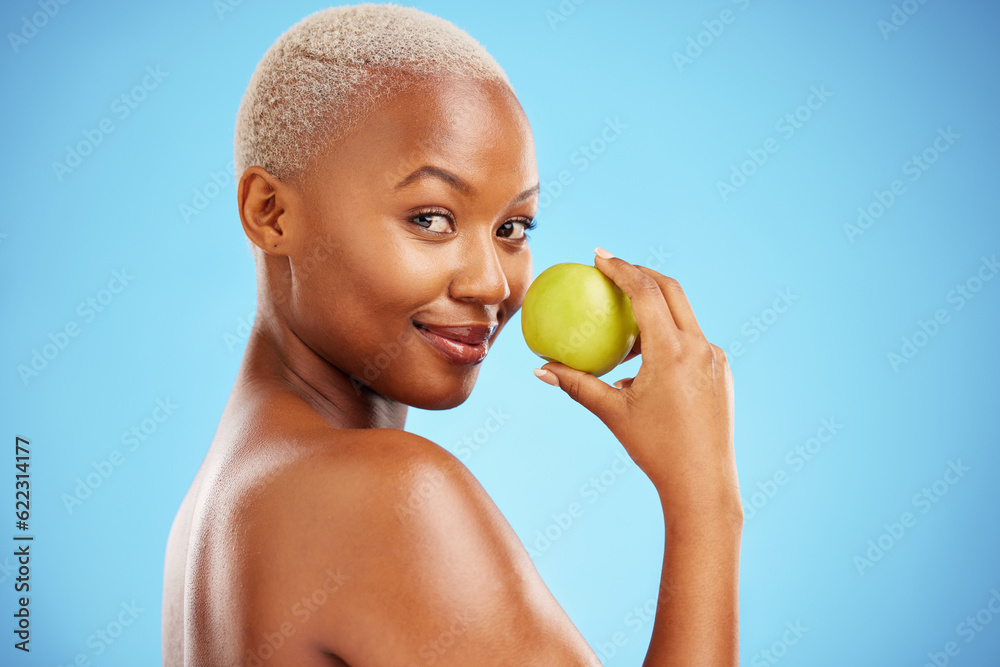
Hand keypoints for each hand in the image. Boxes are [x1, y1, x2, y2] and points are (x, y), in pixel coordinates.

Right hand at [535, 249, 738, 515]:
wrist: (703, 484)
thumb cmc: (654, 449)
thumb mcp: (613, 412)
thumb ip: (577, 384)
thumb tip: (540, 368)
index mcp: (672, 352)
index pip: (646, 293)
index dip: (621, 268)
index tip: (598, 256)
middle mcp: (700, 347)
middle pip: (671, 290)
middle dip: (640, 273)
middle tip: (611, 270)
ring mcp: (715, 358)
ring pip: (684, 317)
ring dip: (655, 308)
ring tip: (623, 322)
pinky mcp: (721, 372)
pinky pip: (692, 342)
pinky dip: (668, 336)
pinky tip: (645, 360)